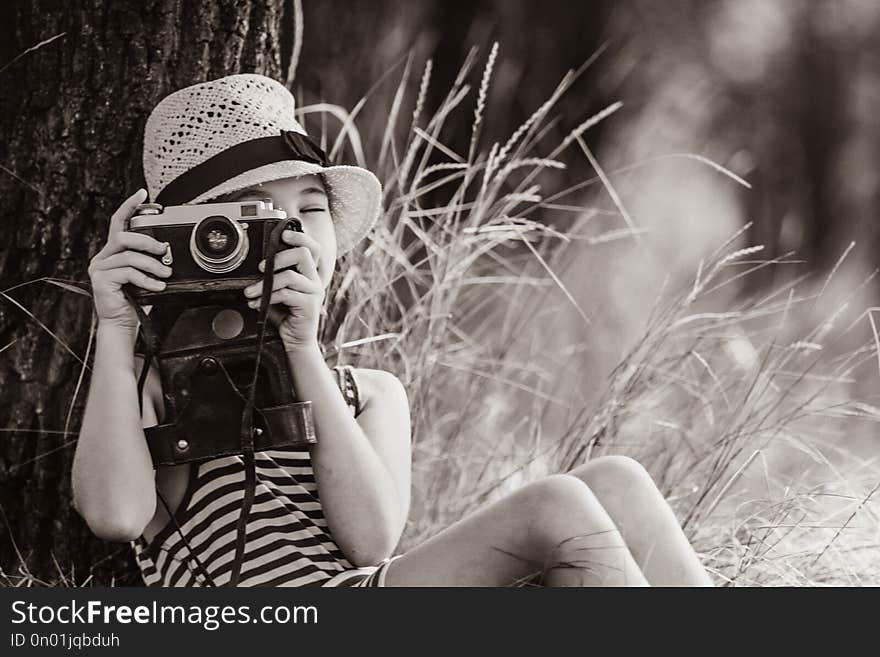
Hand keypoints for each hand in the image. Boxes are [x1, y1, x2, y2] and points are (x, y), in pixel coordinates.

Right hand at [88, 189, 171, 329]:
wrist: (123, 324)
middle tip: (164, 253)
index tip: (142, 193)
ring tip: (164, 275)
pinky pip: (127, 272)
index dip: (130, 206)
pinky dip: (146, 279)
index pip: (119, 222)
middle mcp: (103, 257)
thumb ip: (149, 261)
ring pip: (129, 255)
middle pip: (124, 237)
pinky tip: (156, 286)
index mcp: (114, 252)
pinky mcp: (100, 280)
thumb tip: (167, 252)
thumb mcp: (145, 276)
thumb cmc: (135, 301)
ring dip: (151, 265)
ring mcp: (99, 268)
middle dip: (148, 242)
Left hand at [243, 229, 324, 351]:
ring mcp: (314, 292)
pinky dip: (267, 298)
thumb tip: (255, 264)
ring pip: (290, 275)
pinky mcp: (309, 305)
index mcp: (309, 273)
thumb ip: (272, 277)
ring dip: (265, 283)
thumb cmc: (286, 316)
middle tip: (260, 267)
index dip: (299, 236)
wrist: (296, 342)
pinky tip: (256, 304)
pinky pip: (286, 294)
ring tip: (250, 292)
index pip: (312, 247)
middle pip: (304, 253)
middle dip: (278, 257)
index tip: (283, 234)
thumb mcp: (277, 292)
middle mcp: (315, 280)